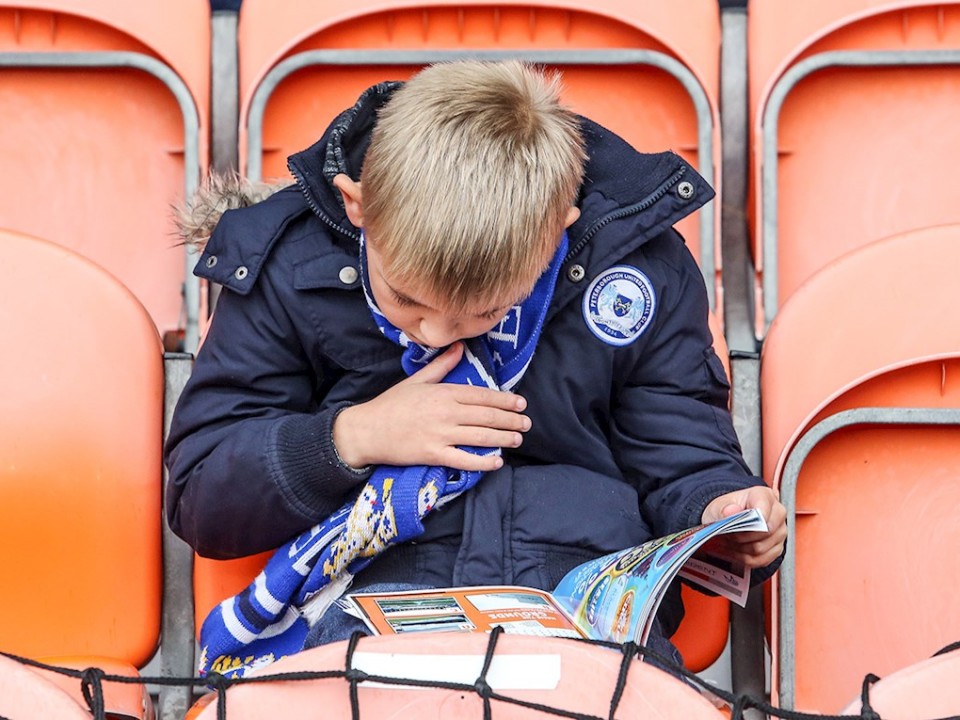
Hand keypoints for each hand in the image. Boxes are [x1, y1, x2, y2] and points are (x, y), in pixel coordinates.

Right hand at [332, 342, 530, 471]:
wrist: (366, 430)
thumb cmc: (391, 404)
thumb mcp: (416, 380)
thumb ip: (441, 365)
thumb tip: (459, 347)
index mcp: (443, 392)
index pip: (481, 395)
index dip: (505, 400)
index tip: (520, 403)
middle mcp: (445, 412)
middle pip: (486, 416)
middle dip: (510, 420)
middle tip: (526, 423)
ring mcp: (440, 434)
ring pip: (480, 436)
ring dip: (503, 438)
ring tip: (517, 439)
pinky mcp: (433, 454)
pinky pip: (464, 460)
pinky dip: (482, 462)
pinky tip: (496, 462)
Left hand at [700, 485, 786, 567]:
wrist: (729, 521)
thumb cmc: (726, 511)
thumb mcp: (717, 506)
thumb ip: (722, 508)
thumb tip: (731, 511)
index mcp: (764, 496)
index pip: (763, 511)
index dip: (749, 522)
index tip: (735, 526)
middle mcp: (777, 513)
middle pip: (764, 532)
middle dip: (741, 537)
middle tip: (727, 535)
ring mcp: (779, 532)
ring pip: (761, 548)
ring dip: (741, 548)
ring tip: (729, 542)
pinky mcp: (777, 549)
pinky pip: (761, 560)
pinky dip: (745, 558)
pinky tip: (736, 550)